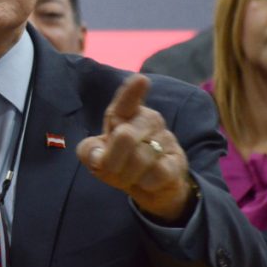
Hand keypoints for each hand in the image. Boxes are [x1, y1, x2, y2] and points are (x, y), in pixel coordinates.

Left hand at [76, 74, 194, 223]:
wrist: (149, 186)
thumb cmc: (118, 162)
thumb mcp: (95, 157)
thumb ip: (88, 151)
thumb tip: (98, 156)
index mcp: (124, 114)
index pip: (126, 101)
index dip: (132, 92)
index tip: (141, 80)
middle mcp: (147, 119)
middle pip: (125, 137)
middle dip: (113, 161)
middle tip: (112, 171)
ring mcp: (165, 138)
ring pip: (141, 158)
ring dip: (129, 175)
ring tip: (131, 175)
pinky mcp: (178, 159)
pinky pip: (158, 172)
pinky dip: (146, 182)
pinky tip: (147, 180)